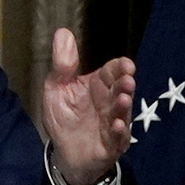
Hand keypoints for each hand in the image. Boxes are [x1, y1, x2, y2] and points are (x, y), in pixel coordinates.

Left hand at [41, 26, 136, 184]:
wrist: (66, 152)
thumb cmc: (65, 115)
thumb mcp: (57, 87)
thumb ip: (63, 64)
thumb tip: (63, 32)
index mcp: (98, 86)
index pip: (112, 72)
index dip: (119, 68)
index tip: (126, 64)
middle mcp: (110, 103)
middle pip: (120, 91)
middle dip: (125, 85)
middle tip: (127, 79)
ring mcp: (114, 123)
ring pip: (122, 113)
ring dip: (123, 106)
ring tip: (123, 99)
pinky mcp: (112, 145)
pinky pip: (118, 138)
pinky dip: (119, 132)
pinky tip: (117, 125)